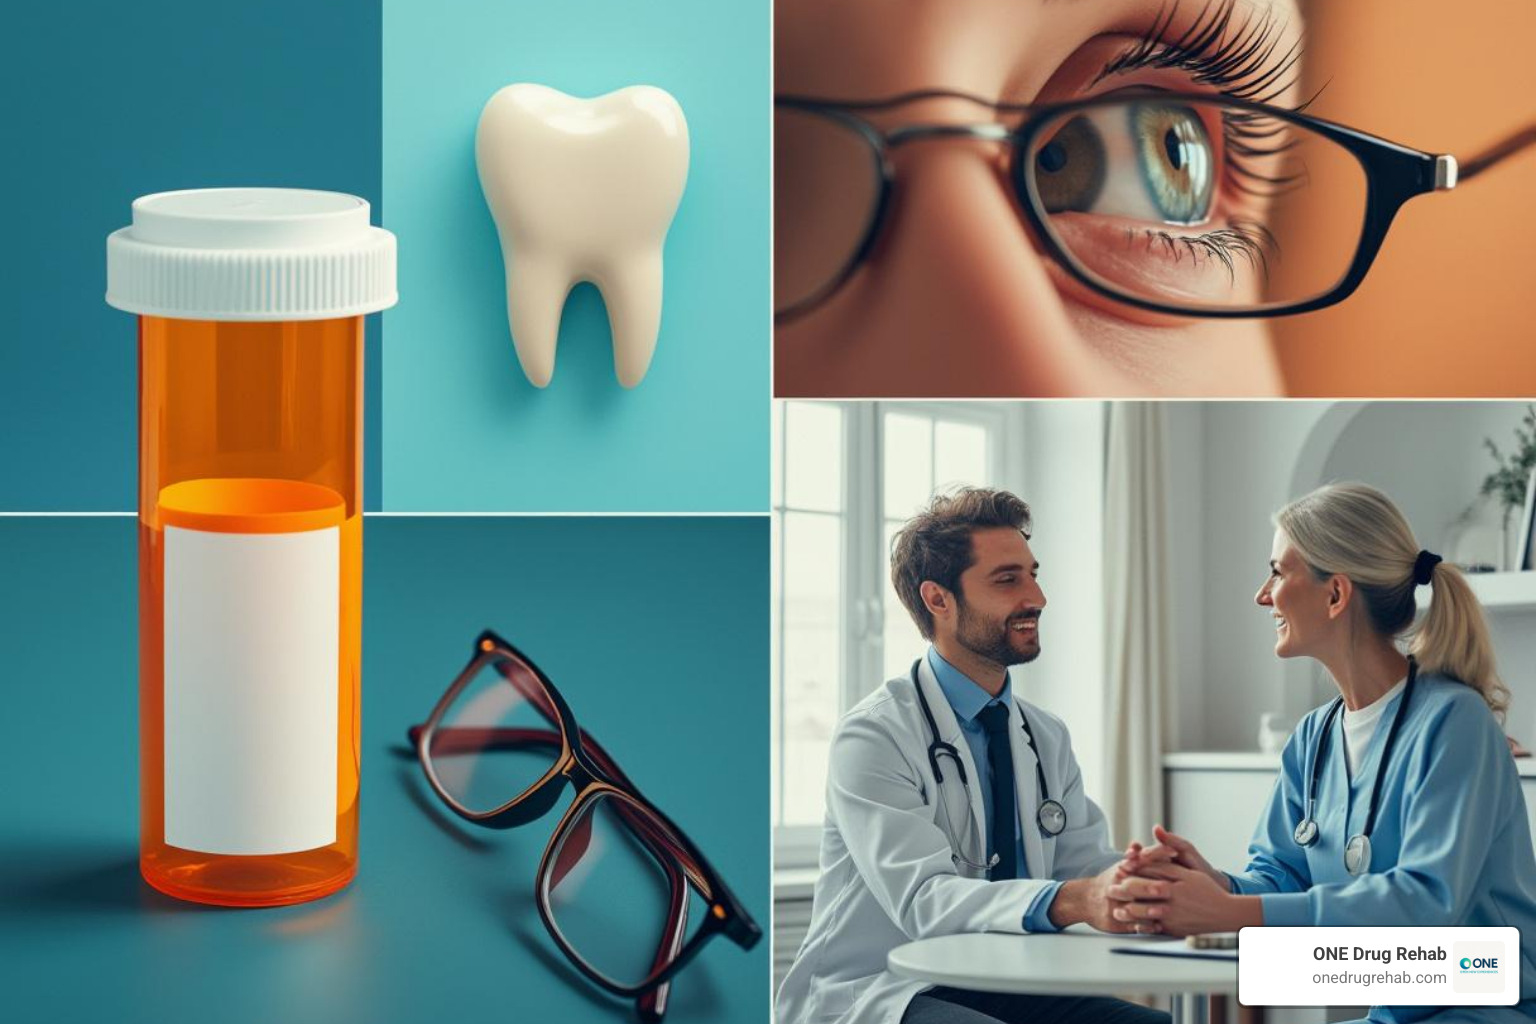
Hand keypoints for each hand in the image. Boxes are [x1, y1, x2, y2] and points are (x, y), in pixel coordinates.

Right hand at [1054, 862, 1166, 934]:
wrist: (1086, 899)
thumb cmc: (1112, 880)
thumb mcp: (1122, 865)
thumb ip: (1139, 856)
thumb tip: (1143, 844)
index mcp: (1121, 870)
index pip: (1139, 860)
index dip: (1155, 856)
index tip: (1174, 853)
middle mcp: (1116, 887)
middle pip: (1131, 886)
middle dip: (1148, 886)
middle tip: (1166, 888)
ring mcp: (1113, 905)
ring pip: (1130, 908)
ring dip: (1146, 909)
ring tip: (1163, 910)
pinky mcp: (1113, 923)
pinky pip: (1129, 926)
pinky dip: (1143, 926)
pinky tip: (1157, 926)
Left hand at [1108, 864, 1258, 937]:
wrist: (1226, 916)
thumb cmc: (1207, 892)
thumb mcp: (1189, 874)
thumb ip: (1168, 865)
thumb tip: (1150, 854)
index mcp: (1173, 882)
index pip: (1147, 872)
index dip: (1131, 869)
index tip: (1120, 868)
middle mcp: (1170, 898)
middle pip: (1140, 891)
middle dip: (1123, 890)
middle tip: (1110, 890)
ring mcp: (1171, 915)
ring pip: (1143, 912)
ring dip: (1128, 911)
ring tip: (1116, 911)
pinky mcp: (1173, 929)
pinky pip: (1154, 928)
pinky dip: (1142, 926)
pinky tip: (1133, 926)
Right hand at [1118, 825, 1225, 889]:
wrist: (1211, 893)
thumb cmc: (1199, 869)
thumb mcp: (1188, 853)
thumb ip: (1172, 841)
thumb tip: (1155, 827)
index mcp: (1157, 857)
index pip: (1141, 853)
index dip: (1136, 851)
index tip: (1134, 850)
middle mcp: (1150, 869)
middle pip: (1133, 866)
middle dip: (1129, 864)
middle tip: (1127, 865)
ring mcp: (1149, 884)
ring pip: (1133, 880)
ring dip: (1128, 878)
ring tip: (1125, 876)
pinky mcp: (1149, 899)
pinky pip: (1138, 896)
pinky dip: (1134, 896)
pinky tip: (1130, 897)